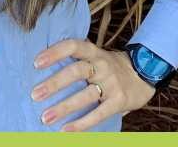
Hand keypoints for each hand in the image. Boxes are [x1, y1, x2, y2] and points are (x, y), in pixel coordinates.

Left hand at [30, 38, 155, 131]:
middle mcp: (102, 65)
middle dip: (54, 84)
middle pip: (76, 72)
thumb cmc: (109, 66)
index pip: (72, 46)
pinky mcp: (119, 101)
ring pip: (85, 95)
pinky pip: (98, 114)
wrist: (143, 74)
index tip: (36, 62)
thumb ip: (77, 60)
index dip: (54, 52)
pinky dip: (81, 123)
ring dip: (63, 108)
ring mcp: (111, 83)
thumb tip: (43, 68)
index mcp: (94, 51)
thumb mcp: (96, 56)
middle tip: (35, 94)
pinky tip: (65, 130)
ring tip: (45, 118)